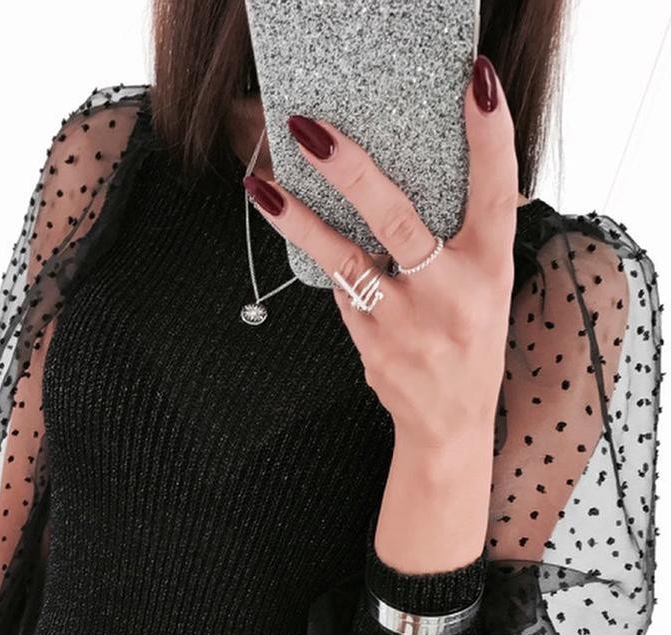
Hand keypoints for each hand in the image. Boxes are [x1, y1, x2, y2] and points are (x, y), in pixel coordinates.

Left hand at [243, 55, 518, 453]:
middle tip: (313, 132)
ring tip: (261, 187)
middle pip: (398, 221)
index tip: (475, 84)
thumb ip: (461, 242)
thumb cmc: (470, 345)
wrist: (449, 426)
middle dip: (353, 172)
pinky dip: (330, 267)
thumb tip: (408, 182)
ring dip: (301, 221)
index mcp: (491, 269)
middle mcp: (452, 294)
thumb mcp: (488, 289)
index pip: (496, 192)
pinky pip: (342, 293)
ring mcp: (407, 324)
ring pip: (347, 261)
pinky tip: (313, 244)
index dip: (490, 137)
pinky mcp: (372, 346)